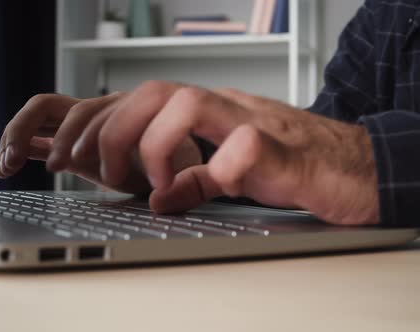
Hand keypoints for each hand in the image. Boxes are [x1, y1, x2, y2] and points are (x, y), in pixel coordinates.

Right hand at [0, 92, 201, 193]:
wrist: (179, 147)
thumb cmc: (181, 153)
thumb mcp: (185, 164)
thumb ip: (180, 178)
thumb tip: (163, 198)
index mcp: (127, 109)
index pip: (94, 117)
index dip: (94, 147)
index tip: (109, 177)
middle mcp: (100, 111)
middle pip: (55, 105)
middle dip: (31, 131)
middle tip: (18, 160)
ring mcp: (84, 124)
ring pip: (41, 114)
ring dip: (19, 136)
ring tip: (7, 164)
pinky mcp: (73, 141)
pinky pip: (40, 133)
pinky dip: (21, 145)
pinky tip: (8, 165)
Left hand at [58, 81, 378, 225]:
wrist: (352, 168)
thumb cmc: (289, 165)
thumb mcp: (226, 171)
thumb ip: (190, 179)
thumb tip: (156, 197)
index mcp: (205, 112)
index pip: (137, 99)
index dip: (96, 125)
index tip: (74, 158)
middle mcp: (223, 108)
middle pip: (154, 92)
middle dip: (114, 132)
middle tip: (109, 175)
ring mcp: (252, 122)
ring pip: (191, 103)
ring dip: (159, 146)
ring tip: (157, 185)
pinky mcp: (282, 150)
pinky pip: (244, 149)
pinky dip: (216, 172)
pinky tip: (209, 191)